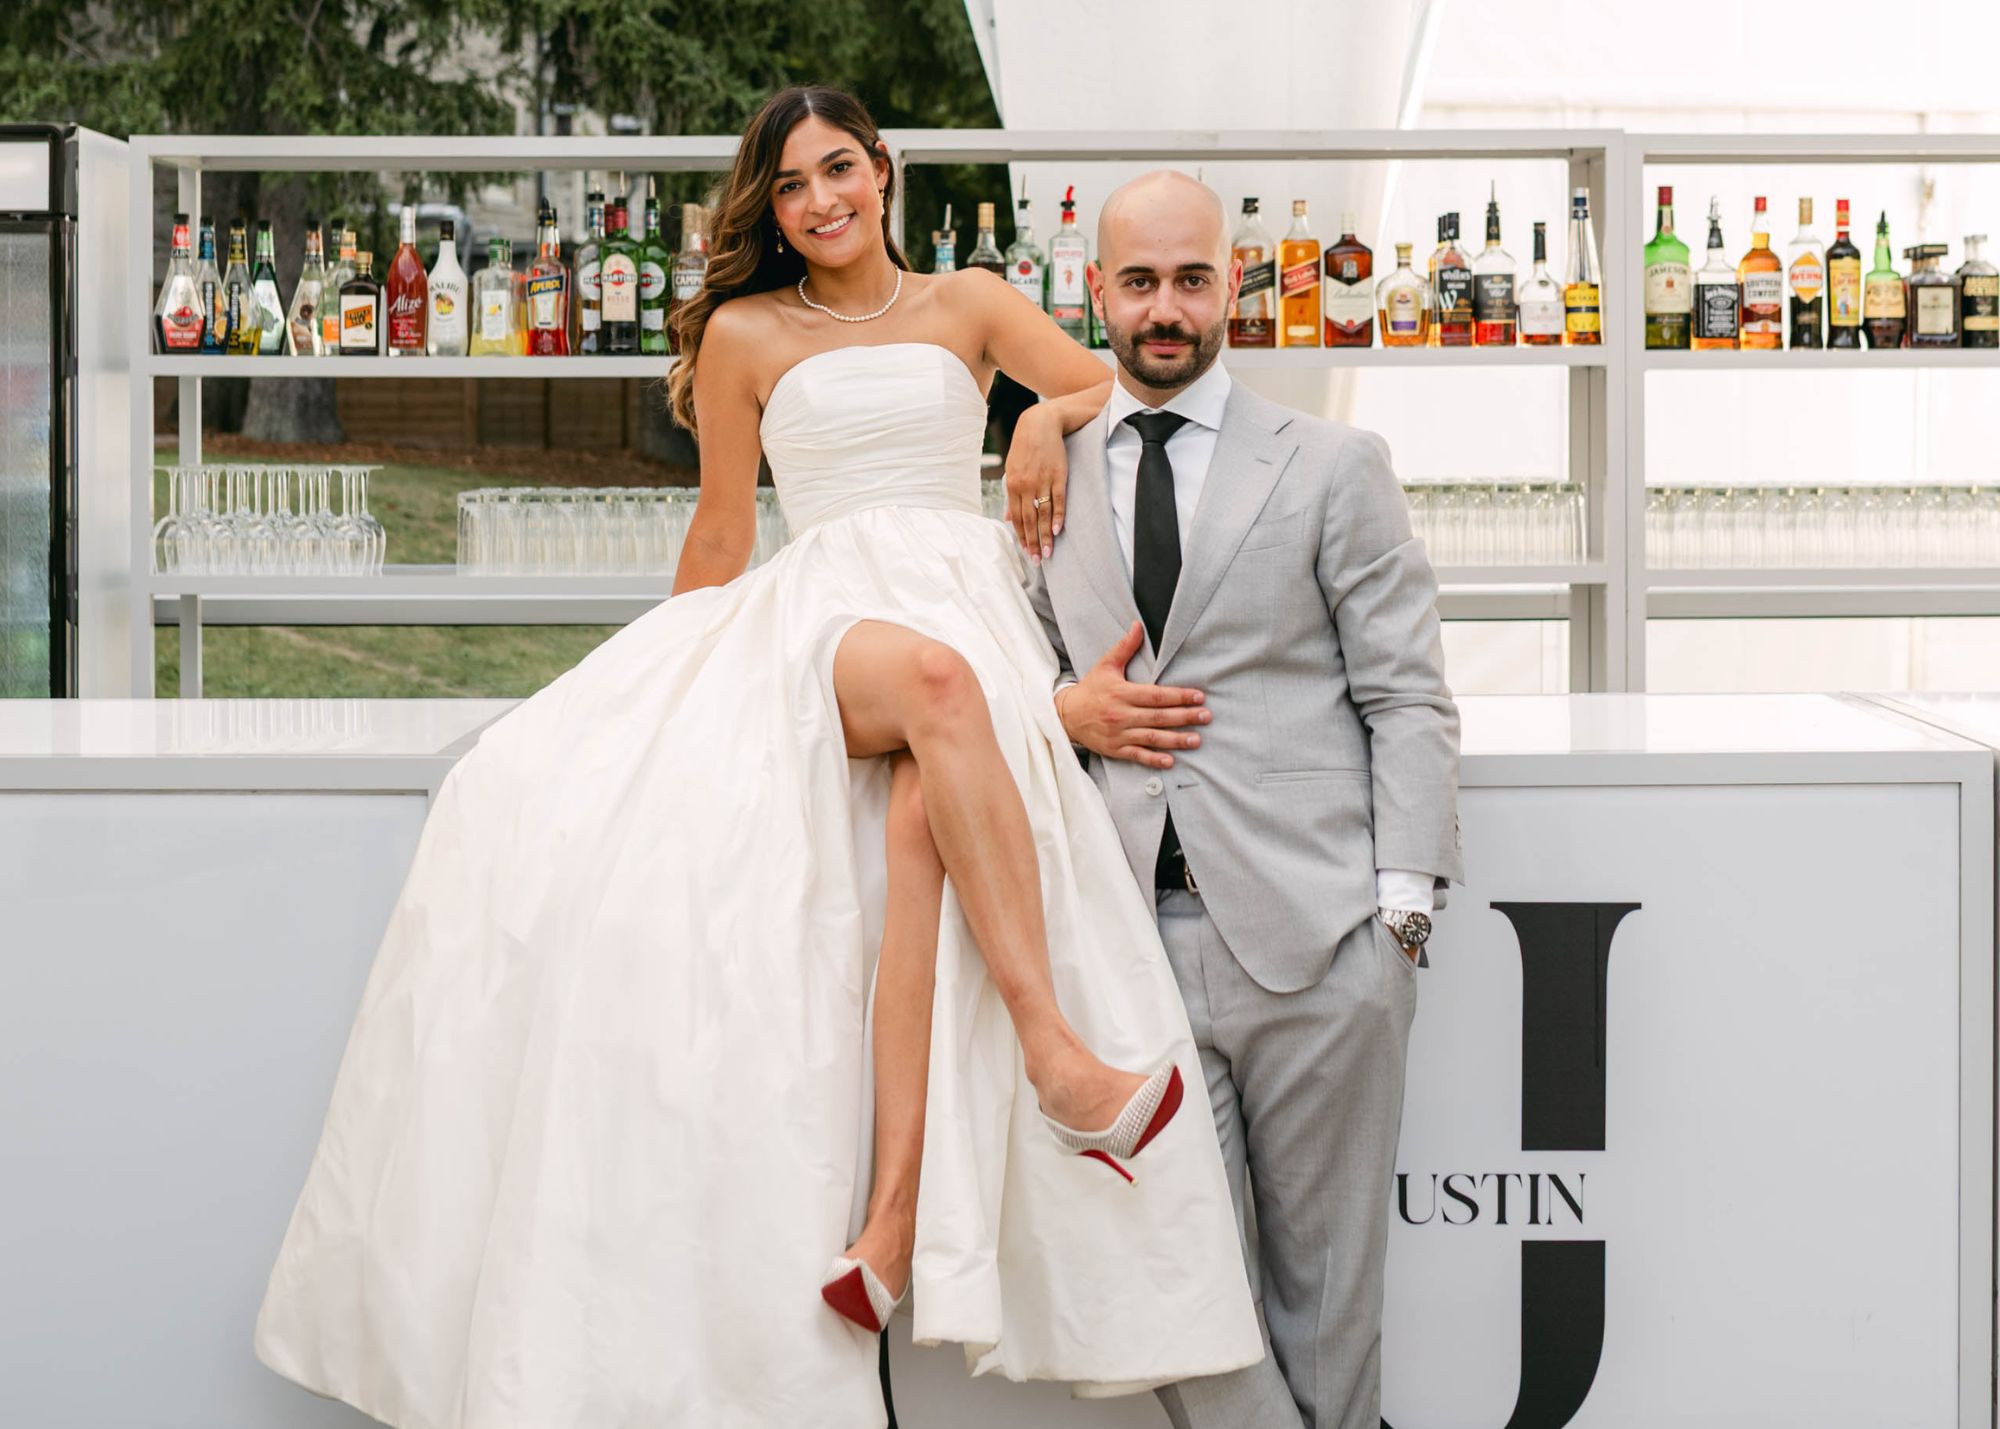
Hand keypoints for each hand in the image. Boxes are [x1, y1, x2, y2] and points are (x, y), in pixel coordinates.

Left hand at [1003, 405, 1066, 561]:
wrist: (1040, 424)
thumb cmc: (1025, 448)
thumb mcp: (1012, 470)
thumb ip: (1011, 496)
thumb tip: (1007, 518)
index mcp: (1013, 485)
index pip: (1017, 518)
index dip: (1022, 536)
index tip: (1026, 552)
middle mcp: (1026, 485)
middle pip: (1029, 520)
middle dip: (1032, 542)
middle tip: (1037, 560)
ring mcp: (1042, 481)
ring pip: (1043, 514)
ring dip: (1045, 535)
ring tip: (1048, 552)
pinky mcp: (1058, 476)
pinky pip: (1058, 500)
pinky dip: (1057, 516)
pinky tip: (1056, 530)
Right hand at [1056, 620, 1209, 768]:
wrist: (1065, 715)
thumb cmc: (1090, 689)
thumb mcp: (1106, 665)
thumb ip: (1125, 647)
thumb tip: (1138, 625)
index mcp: (1122, 693)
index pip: (1156, 695)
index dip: (1179, 696)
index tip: (1198, 696)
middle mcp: (1121, 714)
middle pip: (1158, 716)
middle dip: (1185, 716)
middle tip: (1206, 716)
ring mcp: (1118, 734)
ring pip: (1152, 737)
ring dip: (1176, 740)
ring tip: (1196, 739)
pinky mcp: (1115, 749)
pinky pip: (1137, 756)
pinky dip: (1153, 760)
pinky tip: (1170, 761)